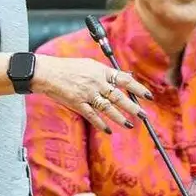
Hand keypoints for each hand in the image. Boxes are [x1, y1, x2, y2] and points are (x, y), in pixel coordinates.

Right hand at [31, 55, 150, 131]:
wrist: (48, 73)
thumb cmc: (68, 68)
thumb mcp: (90, 64)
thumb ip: (107, 72)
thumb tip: (124, 77)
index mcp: (100, 71)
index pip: (124, 80)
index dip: (137, 88)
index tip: (148, 96)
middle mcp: (96, 82)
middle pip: (118, 96)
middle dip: (132, 106)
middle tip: (143, 114)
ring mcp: (87, 94)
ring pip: (107, 108)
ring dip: (119, 117)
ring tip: (129, 124)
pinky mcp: (78, 104)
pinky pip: (92, 115)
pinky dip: (100, 123)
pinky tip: (108, 130)